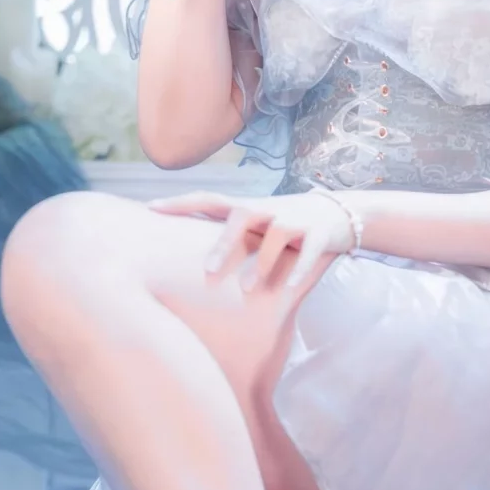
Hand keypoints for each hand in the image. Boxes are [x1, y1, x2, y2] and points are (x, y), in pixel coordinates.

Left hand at [148, 187, 358, 297]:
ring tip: (249, 289)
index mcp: (247, 208)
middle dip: (226, 243)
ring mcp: (296, 221)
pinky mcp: (321, 235)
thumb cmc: (284, 225)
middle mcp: (269, 210)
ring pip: (277, 235)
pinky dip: (300, 269)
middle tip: (208, 271)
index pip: (208, 200)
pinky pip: (310, 251)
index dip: (180, 203)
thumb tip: (182, 255)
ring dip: (262, 262)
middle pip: (243, 216)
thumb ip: (225, 235)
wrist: (338, 213)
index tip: (150, 208)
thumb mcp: (254, 226)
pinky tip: (289, 287)